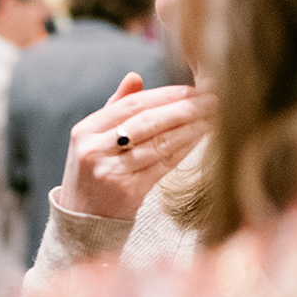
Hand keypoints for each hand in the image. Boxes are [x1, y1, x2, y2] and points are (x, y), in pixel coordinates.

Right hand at [57, 73, 215, 219]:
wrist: (82, 220)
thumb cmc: (92, 175)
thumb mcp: (93, 140)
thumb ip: (114, 108)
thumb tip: (135, 77)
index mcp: (84, 131)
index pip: (131, 105)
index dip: (165, 94)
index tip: (192, 89)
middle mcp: (94, 149)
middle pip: (147, 121)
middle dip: (184, 108)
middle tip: (213, 99)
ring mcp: (110, 171)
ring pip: (160, 142)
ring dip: (192, 127)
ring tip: (214, 116)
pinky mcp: (127, 191)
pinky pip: (164, 164)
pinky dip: (185, 148)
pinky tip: (201, 138)